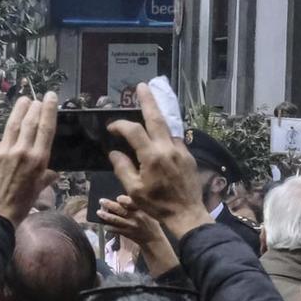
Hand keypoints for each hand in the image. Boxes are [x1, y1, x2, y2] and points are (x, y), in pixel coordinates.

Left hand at [0, 95, 57, 222]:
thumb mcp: (38, 190)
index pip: (47, 128)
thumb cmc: (20, 205)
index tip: (50, 98)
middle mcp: (23, 151)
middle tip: (36, 99)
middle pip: (30, 122)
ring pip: (13, 124)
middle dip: (34, 107)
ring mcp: (5, 151)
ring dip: (18, 109)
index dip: (49, 110)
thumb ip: (46, 178)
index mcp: (39, 160)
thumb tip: (54, 173)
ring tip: (23, 99)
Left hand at [96, 194, 178, 275]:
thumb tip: (121, 201)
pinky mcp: (127, 233)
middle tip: (101, 201)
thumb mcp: (148, 213)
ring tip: (99, 212)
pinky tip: (104, 225)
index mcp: (142, 210)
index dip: (123, 199)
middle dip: (109, 204)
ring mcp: (131, 226)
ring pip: (115, 220)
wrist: (153, 240)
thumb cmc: (150, 223)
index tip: (118, 198)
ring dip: (105, 216)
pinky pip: (115, 230)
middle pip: (120, 210)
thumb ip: (137, 207)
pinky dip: (109, 227)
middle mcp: (136, 217)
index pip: (131, 202)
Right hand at [107, 83, 213, 237]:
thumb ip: (123, 168)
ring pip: (168, 126)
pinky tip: (160, 135)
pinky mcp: (189, 156)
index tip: (111, 128)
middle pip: (156, 118)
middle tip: (141, 86)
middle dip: (148, 100)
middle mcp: (168, 148)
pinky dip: (165, 132)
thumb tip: (115, 153)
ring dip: (159, 114)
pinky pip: (175, 139)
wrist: (187, 214)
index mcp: (152, 156)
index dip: (120, 125)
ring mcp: (181, 151)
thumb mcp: (133, 190)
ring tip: (152, 103)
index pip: (133, 131)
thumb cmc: (156, 205)